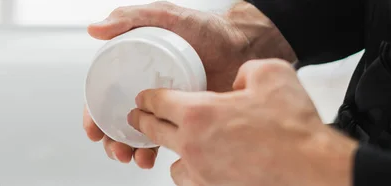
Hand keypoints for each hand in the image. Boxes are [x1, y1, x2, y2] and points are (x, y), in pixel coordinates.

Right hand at [84, 0, 295, 168]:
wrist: (241, 45)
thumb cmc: (204, 28)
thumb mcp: (163, 17)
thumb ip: (129, 18)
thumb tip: (96, 30)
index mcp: (133, 70)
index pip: (104, 97)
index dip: (94, 116)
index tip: (94, 130)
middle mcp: (146, 90)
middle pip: (118, 122)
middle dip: (112, 142)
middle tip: (118, 150)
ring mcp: (166, 107)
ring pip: (140, 136)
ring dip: (132, 152)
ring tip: (137, 158)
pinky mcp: (186, 119)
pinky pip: (167, 140)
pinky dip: (157, 152)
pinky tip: (156, 158)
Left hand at [128, 58, 357, 185]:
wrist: (310, 168)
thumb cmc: (292, 128)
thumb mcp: (271, 74)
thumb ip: (245, 71)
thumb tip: (237, 82)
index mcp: (199, 113)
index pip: (157, 103)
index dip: (147, 98)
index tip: (143, 99)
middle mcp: (192, 144)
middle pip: (154, 132)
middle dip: (144, 122)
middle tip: (140, 119)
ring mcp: (201, 171)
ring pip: (172, 162)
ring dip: (175, 151)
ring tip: (184, 144)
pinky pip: (191, 180)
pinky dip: (194, 172)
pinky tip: (206, 165)